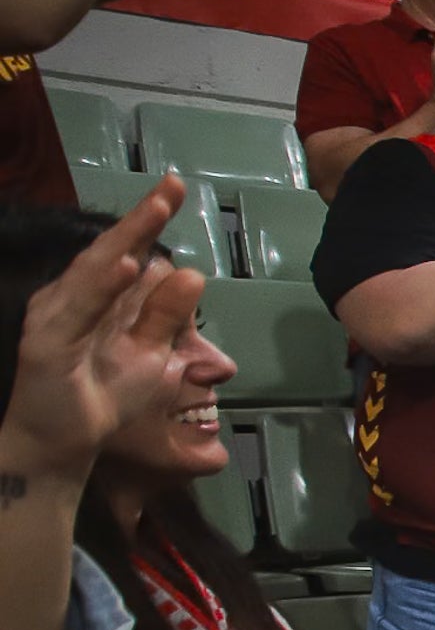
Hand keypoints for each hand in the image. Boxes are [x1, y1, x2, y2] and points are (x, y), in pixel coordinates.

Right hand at [0, 178, 202, 477]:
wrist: (62, 443)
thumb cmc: (104, 394)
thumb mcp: (150, 354)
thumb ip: (165, 316)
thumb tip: (192, 273)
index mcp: (96, 297)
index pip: (127, 252)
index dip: (149, 220)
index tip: (176, 186)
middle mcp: (71, 297)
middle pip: (109, 252)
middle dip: (140, 219)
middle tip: (171, 186)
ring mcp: (56, 318)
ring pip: (92, 274)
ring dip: (123, 243)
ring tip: (155, 212)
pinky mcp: (46, 345)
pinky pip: (78, 313)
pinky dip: (101, 288)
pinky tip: (125, 267)